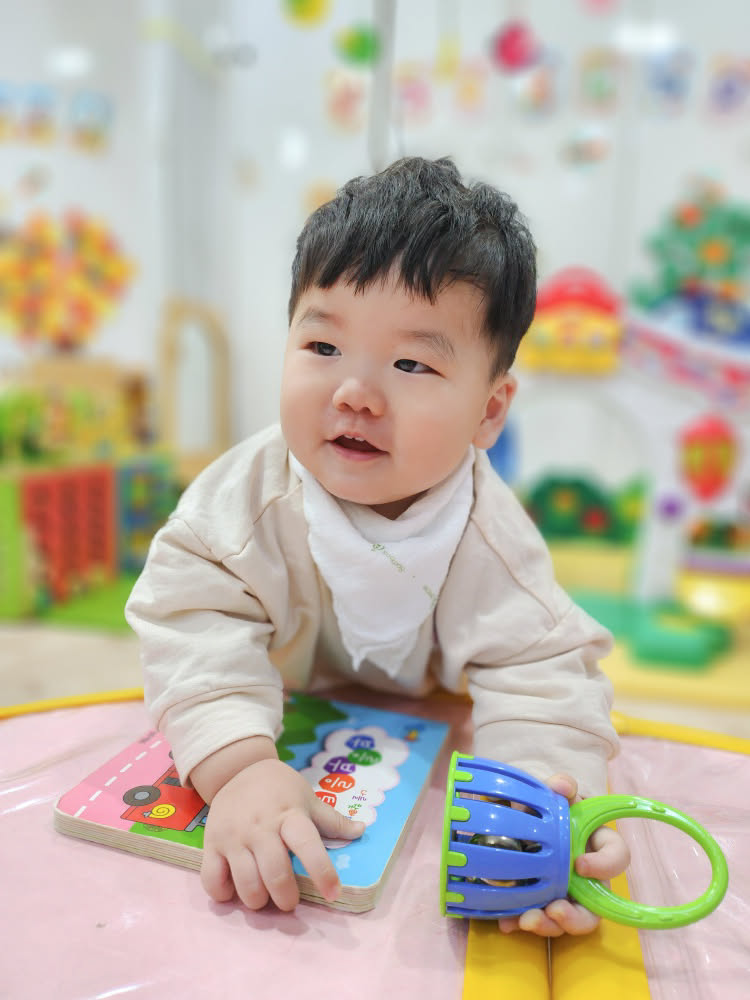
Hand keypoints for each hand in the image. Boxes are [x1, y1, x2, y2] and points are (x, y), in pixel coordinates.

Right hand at [199, 758, 364, 910]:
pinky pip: (212, 880)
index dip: (322, 871)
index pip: (307, 845)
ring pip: (246, 883)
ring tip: (264, 899)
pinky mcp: (211, 843)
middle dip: (286, 897)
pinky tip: (234, 891)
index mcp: (289, 814)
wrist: (238, 768)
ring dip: (258, 900)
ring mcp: (233, 836)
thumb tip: (361, 831)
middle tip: (289, 901)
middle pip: (275, 873)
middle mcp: (261, 826)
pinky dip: (223, 894)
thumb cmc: (279, 788)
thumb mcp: (307, 798)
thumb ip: (332, 820)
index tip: (333, 893)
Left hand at [497, 774, 629, 936]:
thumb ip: (561, 787)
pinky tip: (505, 922)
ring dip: (547, 925)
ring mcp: (566, 894)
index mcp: (597, 845)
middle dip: (575, 917)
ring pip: (566, 920)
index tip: (580, 865)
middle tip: (554, 912)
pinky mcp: (542, 904)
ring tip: (525, 921)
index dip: (604, 865)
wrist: (526, 815)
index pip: (617, 856)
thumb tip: (561, 784)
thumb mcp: (556, 793)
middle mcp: (587, 877)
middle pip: (594, 908)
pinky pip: (537, 919)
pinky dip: (520, 922)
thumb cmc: (553, 806)